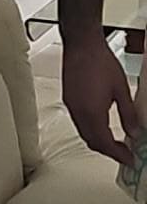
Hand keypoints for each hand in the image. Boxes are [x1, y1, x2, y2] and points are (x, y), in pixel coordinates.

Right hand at [64, 31, 139, 162]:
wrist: (82, 44)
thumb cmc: (99, 61)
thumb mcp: (121, 89)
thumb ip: (128, 113)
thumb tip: (134, 130)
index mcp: (92, 113)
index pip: (105, 143)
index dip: (118, 154)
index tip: (129, 159)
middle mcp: (79, 113)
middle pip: (93, 142)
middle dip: (109, 152)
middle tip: (124, 154)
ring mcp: (72, 107)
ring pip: (85, 134)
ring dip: (99, 142)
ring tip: (115, 143)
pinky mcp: (69, 100)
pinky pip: (79, 124)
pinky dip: (91, 131)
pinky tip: (101, 127)